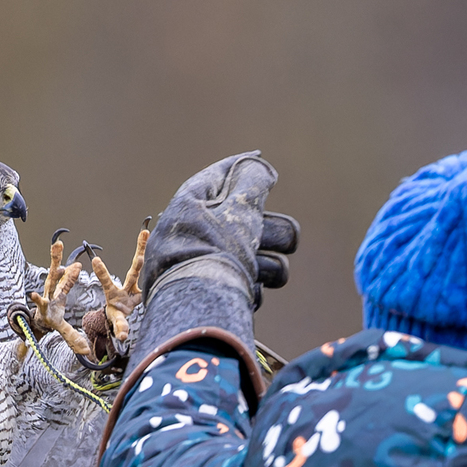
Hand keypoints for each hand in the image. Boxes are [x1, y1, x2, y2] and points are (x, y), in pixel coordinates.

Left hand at [142, 152, 298, 309]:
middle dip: (270, 231)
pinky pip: (253, 284)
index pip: (225, 175)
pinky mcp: (223, 292)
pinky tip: (241, 289)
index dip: (245, 166)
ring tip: (255, 270)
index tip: (260, 158)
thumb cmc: (213, 250)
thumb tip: (260, 166)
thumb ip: (253, 181)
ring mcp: (215, 264)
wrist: (196, 307)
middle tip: (261, 237)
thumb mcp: (237, 208)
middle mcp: (204, 232)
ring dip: (267, 264)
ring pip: (264, 257)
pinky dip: (251, 287)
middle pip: (255, 219)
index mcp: (197, 204)